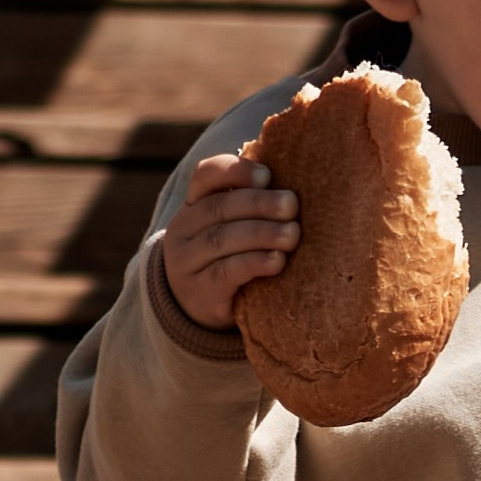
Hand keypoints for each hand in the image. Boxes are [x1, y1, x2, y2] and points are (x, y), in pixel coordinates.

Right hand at [160, 154, 297, 329]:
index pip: (205, 176)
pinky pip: (226, 272)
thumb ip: (252, 205)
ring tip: (292, 234)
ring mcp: (188, 262)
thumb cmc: (229, 258)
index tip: (267, 175)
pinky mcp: (201, 292)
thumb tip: (295, 188)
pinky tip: (277, 261)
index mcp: (194, 205)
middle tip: (291, 205)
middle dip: (259, 204)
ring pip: (222, 240)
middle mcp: (184, 230)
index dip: (235, 171)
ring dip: (262, 234)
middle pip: (219, 208)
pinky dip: (254, 263)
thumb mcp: (231, 227)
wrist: (198, 308)